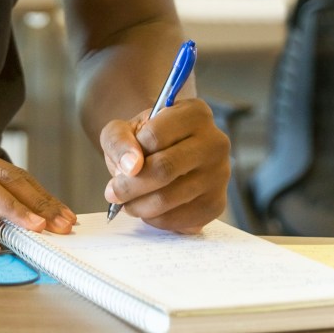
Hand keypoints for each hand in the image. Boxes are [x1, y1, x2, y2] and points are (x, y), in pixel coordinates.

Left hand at [101, 98, 229, 232]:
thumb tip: (132, 166)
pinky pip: (182, 219)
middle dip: (130, 186)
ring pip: (171, 197)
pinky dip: (157, 219)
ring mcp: (220, 175)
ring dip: (140, 205)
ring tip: (126, 201)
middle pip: (164, 169)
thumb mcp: (122, 129)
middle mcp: (215, 142)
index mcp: (194, 113)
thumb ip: (119, 140)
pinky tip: (147, 209)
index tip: (120, 163)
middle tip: (112, 193)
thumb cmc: (143, 138)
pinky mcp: (218, 204)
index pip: (154, 136)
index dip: (131, 153)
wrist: (165, 153)